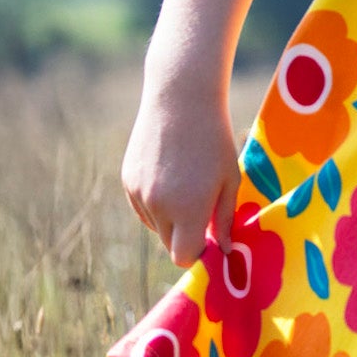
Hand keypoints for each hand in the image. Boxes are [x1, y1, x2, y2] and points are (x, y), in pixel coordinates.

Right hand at [120, 70, 240, 268]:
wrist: (181, 100)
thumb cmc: (215, 139)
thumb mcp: (229, 179)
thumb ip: (224, 219)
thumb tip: (223, 250)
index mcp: (188, 210)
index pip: (184, 257)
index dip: (198, 251)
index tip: (210, 238)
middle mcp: (159, 207)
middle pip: (169, 243)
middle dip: (186, 235)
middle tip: (203, 209)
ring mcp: (139, 194)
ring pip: (155, 225)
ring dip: (170, 217)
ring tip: (187, 182)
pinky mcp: (127, 181)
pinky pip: (142, 206)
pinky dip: (155, 202)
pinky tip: (170, 174)